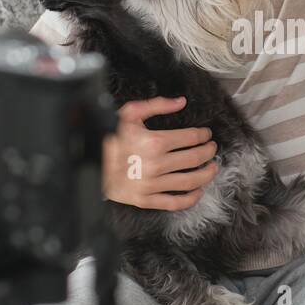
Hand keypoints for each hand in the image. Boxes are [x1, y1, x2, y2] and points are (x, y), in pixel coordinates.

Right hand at [102, 97, 219, 210]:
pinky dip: (191, 198)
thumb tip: (181, 102)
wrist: (91, 162)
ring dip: (207, 174)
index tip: (207, 135)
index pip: (191, 138)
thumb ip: (157, 105)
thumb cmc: (111, 137)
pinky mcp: (147, 199)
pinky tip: (198, 191)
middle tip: (212, 148)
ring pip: (190, 181)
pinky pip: (175, 202)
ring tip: (213, 168)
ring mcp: (152, 184)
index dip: (203, 135)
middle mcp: (156, 164)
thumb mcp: (130, 113)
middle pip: (195, 158)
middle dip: (208, 152)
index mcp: (155, 142)